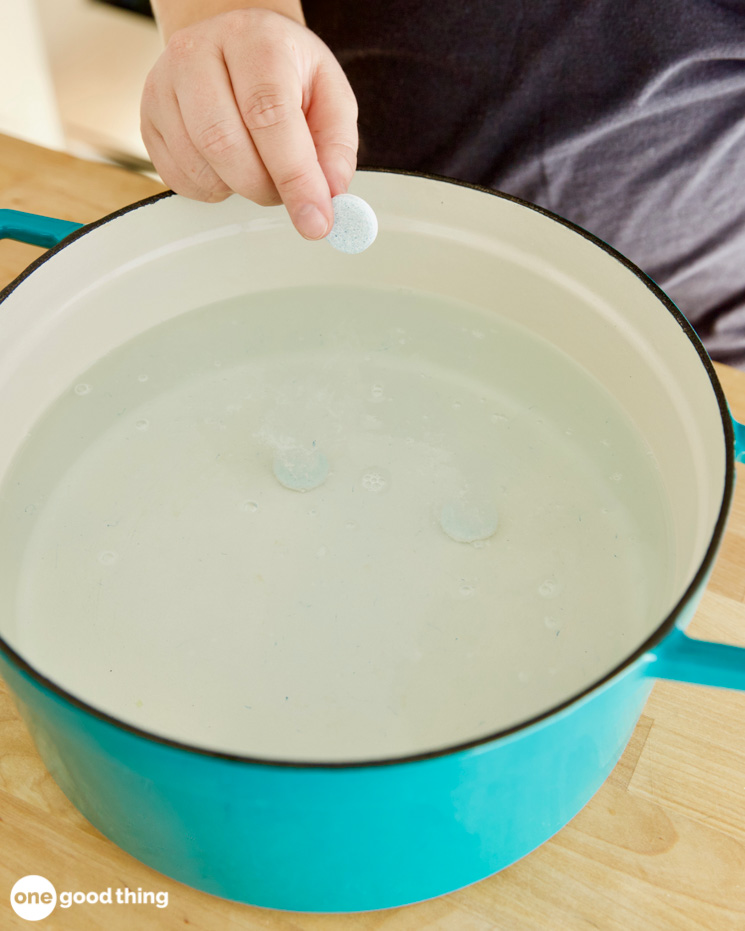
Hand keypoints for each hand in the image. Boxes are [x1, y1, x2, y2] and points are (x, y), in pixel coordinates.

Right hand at [140, 8, 357, 238]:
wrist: (237, 48)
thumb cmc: (285, 73)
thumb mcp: (329, 97)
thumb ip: (336, 148)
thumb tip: (332, 194)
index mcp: (255, 39)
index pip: (270, 114)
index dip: (295, 176)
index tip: (317, 219)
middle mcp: (198, 53)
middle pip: (224, 144)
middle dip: (264, 188)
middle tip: (286, 191)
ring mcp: (164, 85)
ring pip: (200, 167)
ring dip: (239, 188)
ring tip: (259, 167)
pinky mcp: (147, 117)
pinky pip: (179, 179)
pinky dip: (213, 189)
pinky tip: (229, 166)